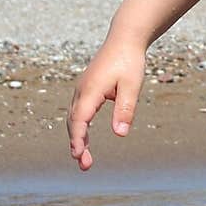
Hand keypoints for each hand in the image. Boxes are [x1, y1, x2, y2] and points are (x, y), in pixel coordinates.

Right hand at [67, 39, 146, 171]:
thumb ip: (125, 110)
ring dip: (77, 138)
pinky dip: (80, 128)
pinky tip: (86, 140)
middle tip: (85, 166)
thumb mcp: (132, 86)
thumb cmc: (129, 61)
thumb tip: (120, 134)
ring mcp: (82, 89)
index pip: (80, 119)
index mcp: (91, 90)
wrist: (124, 39)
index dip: (79, 139)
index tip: (79, 155)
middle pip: (74, 122)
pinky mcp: (86, 89)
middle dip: (77, 144)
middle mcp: (82, 90)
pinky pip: (79, 112)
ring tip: (85, 159)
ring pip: (74, 118)